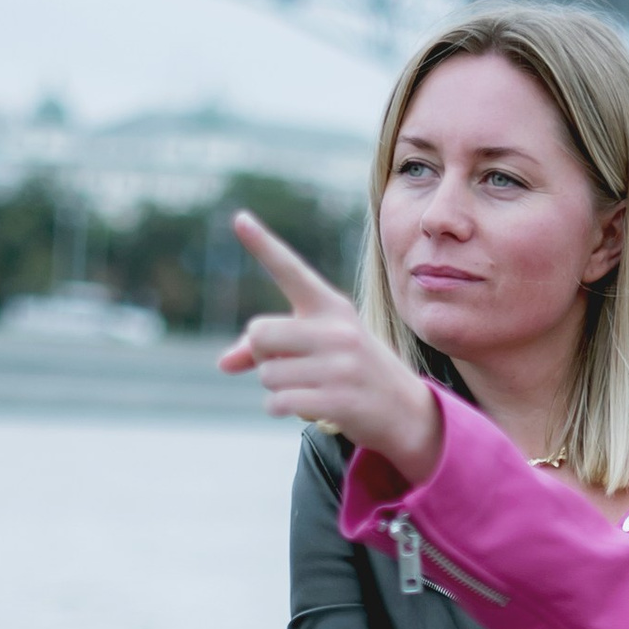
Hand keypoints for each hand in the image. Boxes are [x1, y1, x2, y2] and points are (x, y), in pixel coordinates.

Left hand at [220, 212, 443, 478]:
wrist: (406, 410)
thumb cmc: (351, 370)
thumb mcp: (320, 347)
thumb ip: (268, 347)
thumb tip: (222, 364)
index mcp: (330, 306)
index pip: (290, 270)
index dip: (262, 245)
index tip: (238, 218)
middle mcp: (336, 331)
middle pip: (259, 333)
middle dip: (261, 354)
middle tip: (290, 363)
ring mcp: (339, 367)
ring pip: (266, 373)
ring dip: (276, 386)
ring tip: (310, 386)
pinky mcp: (337, 401)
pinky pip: (277, 402)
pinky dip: (280, 408)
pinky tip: (310, 407)